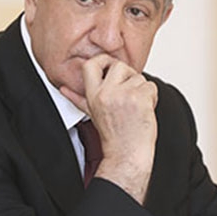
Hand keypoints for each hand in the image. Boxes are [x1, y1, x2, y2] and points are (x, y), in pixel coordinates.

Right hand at [61, 54, 157, 202]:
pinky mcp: (139, 99)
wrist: (127, 154)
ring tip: (136, 107)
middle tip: (129, 92)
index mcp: (93, 95)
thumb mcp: (92, 113)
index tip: (111, 67)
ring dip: (143, 90)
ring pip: (139, 77)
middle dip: (129, 76)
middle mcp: (106, 93)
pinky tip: (144, 110)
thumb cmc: (113, 136)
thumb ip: (78, 98)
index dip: (103, 61)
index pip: (91, 64)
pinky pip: (150, 87)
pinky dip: (152, 98)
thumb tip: (64, 89)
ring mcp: (123, 95)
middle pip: (119, 65)